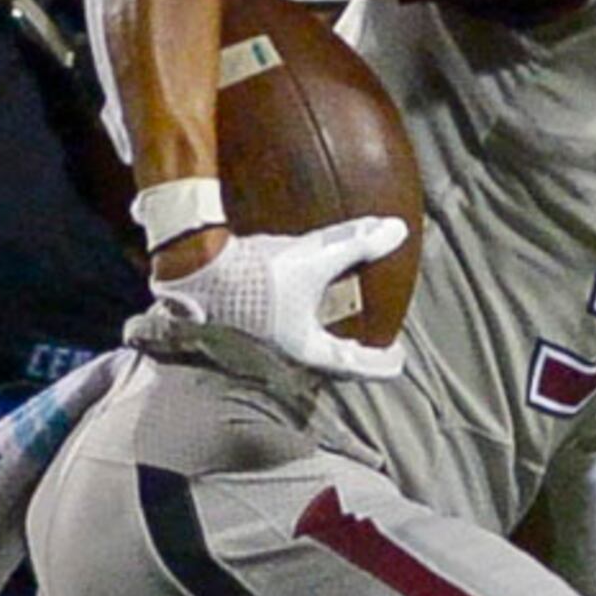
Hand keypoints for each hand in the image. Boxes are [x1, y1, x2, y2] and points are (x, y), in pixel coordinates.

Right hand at [138, 215, 407, 381]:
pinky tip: (299, 304)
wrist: (197, 268)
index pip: (353, 365)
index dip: (379, 364)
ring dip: (324, 341)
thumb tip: (396, 231)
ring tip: (337, 327)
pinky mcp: (246, 325)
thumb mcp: (314, 257)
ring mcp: (262, 344)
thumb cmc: (258, 275)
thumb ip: (356, 244)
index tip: (398, 360)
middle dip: (351, 356)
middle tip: (368, 347)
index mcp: (306, 348)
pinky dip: (302, 324)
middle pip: (328, 362)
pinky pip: (284, 332)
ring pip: (303, 349)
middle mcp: (284, 354)